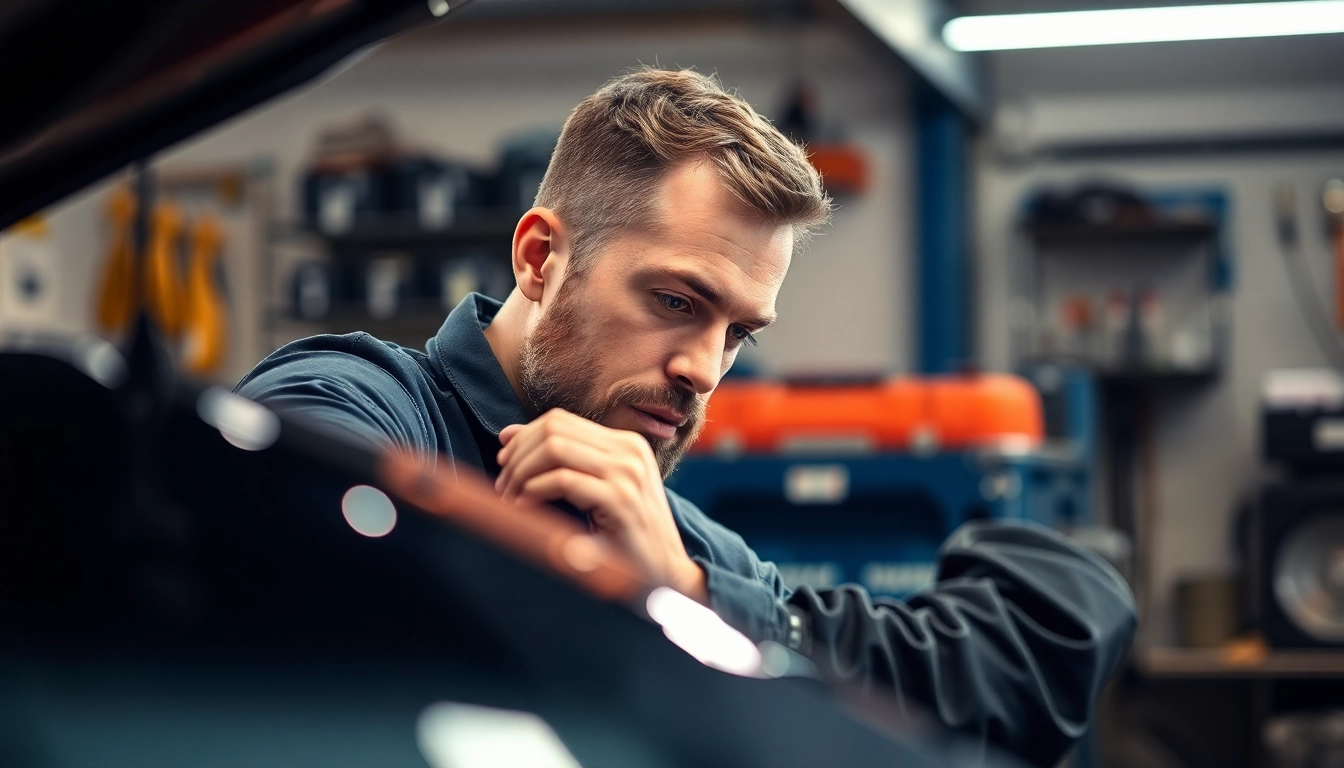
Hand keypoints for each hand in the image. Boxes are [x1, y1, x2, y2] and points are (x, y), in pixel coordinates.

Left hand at [495, 409, 706, 601]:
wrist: (666, 573)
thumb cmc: (626, 535)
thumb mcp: (597, 489)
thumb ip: (561, 460)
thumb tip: (507, 435)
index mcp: (626, 444)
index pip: (559, 419)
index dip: (523, 437)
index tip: (504, 462)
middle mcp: (629, 451)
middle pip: (553, 429)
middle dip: (518, 455)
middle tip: (503, 485)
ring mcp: (627, 474)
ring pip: (554, 448)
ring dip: (522, 473)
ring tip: (509, 497)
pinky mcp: (620, 501)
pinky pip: (563, 481)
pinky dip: (534, 491)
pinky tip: (523, 507)